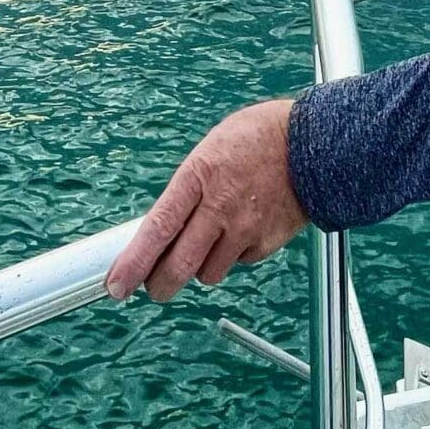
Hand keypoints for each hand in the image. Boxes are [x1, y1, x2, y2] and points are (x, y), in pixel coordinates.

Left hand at [105, 98, 310, 301]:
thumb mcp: (209, 151)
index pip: (158, 228)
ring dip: (200, 266)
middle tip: (153, 288)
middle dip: (160, 284)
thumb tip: (160, 231)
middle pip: (180, 265)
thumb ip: (186, 191)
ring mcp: (246, 228)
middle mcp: (221, 207)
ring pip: (208, 272)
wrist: (314, 143)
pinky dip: (233, 255)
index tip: (115, 286)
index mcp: (198, 177)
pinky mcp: (268, 242)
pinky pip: (239, 263)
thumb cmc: (256, 140)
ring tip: (210, 239)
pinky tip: (241, 230)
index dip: (134, 262)